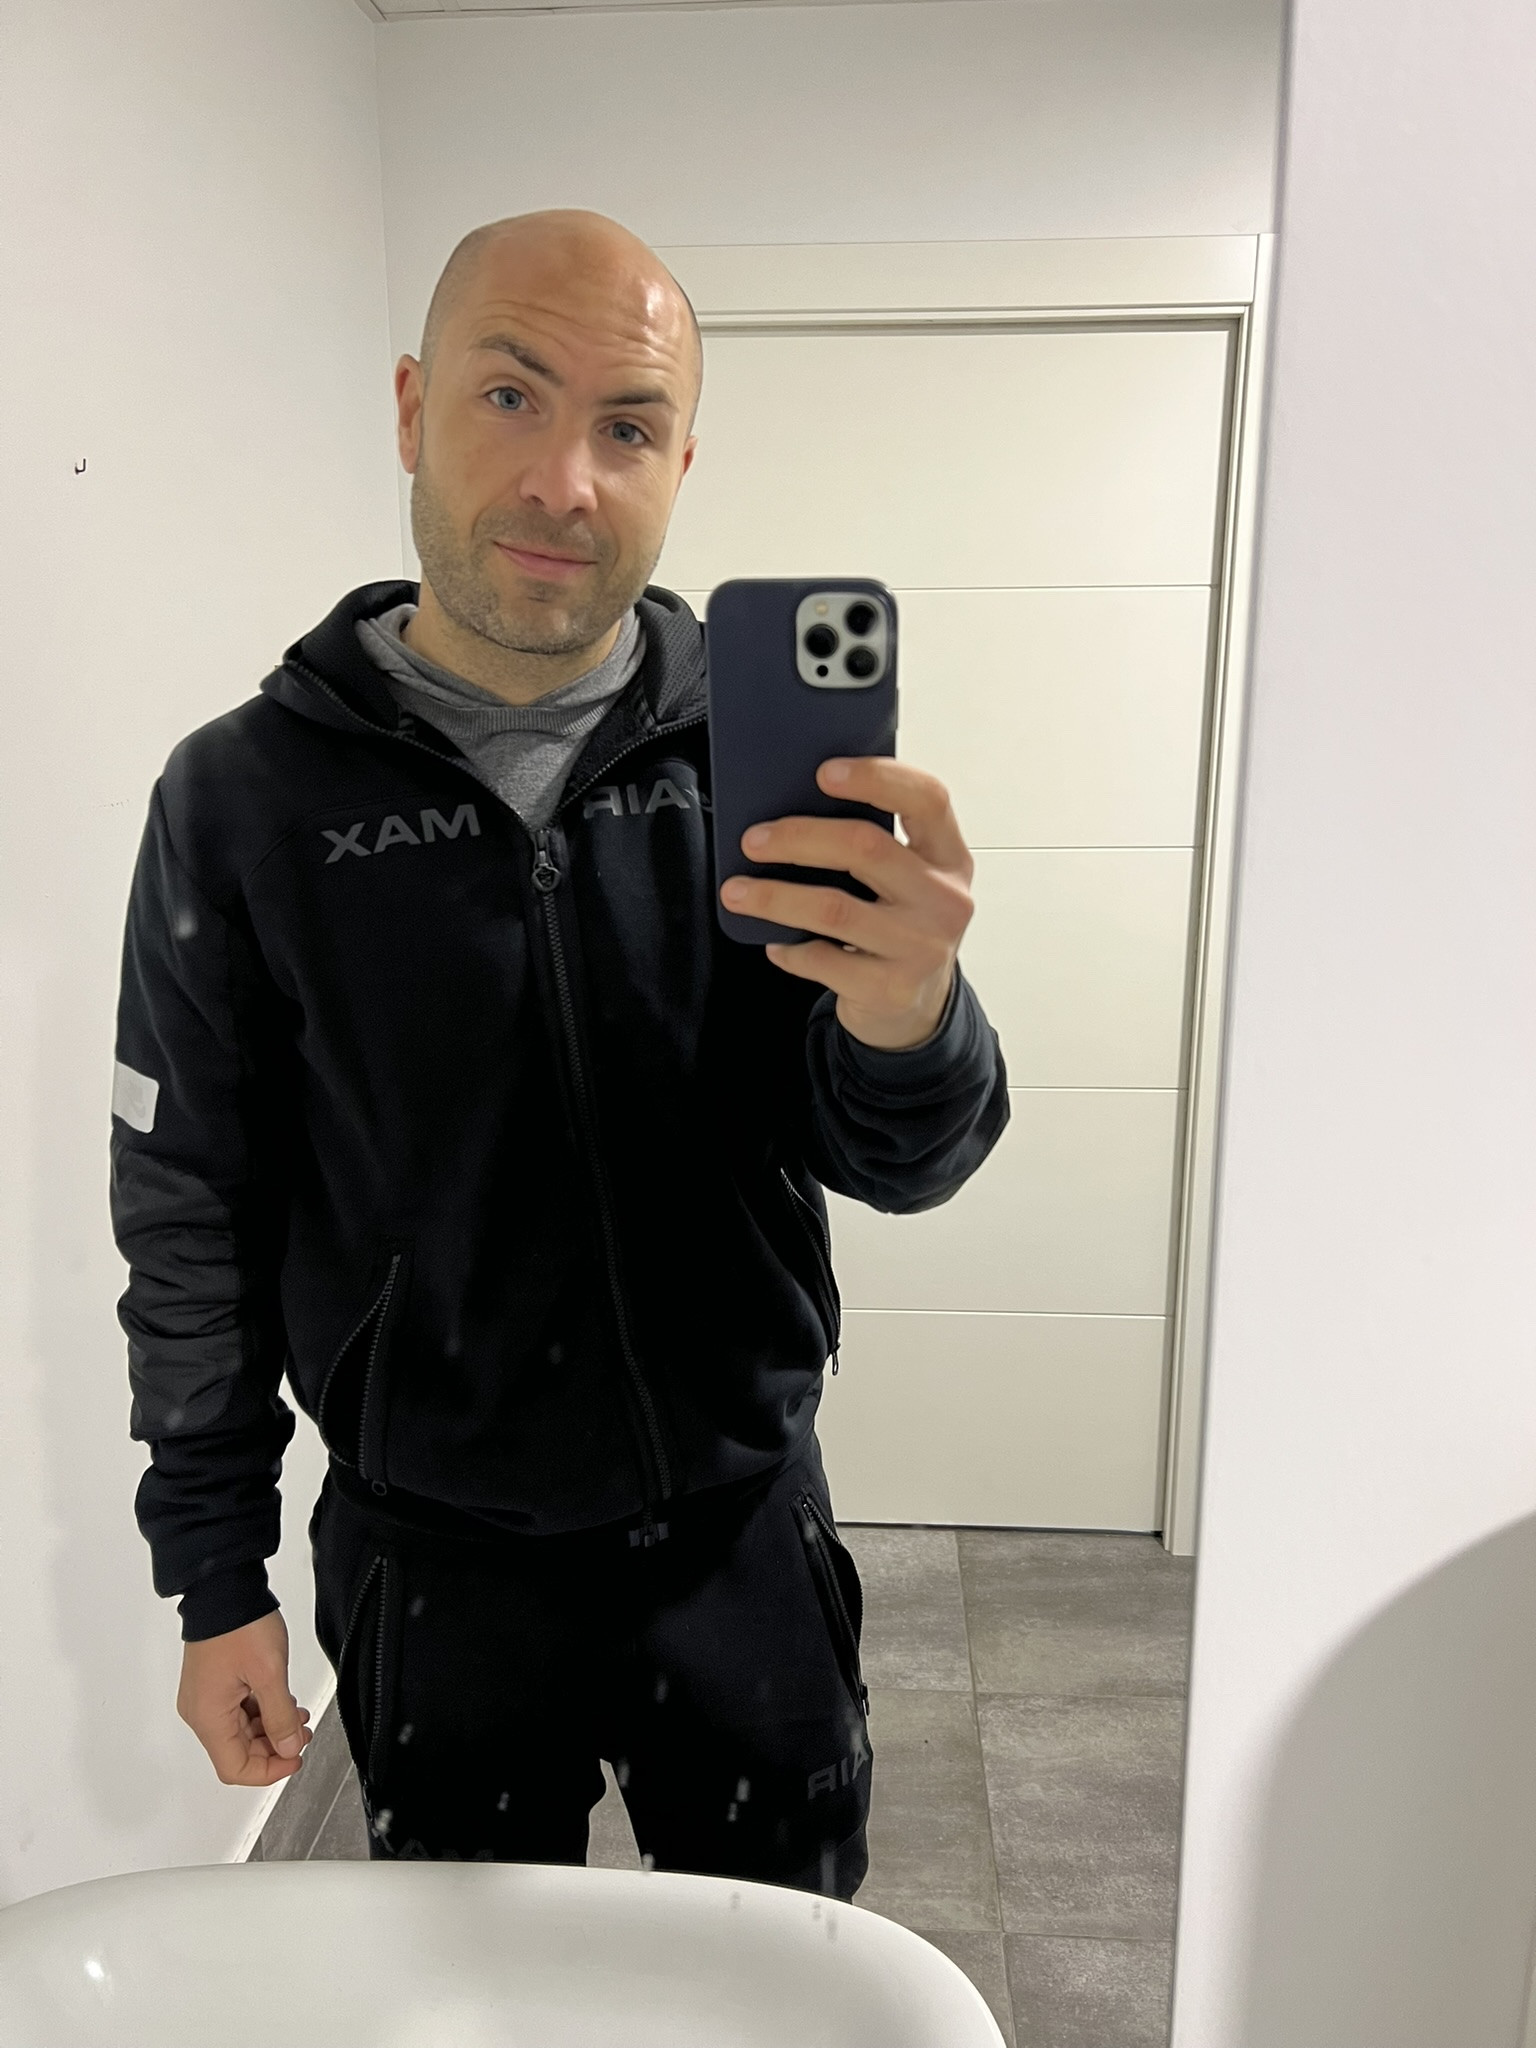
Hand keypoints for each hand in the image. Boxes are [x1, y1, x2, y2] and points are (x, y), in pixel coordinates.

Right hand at [177, 1609, 312, 1786]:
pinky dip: (261, 1711)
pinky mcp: (214, 1683)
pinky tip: (283, 1702)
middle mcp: (201, 1711)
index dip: (268, 1771)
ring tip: (297, 1716)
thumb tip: (288, 1748)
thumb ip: (281, 1717)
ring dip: (270, 1728)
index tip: (295, 1758)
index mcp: (208, 1716)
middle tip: (301, 1733)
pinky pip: (238, 1710)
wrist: (224, 1587)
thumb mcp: (270, 1674)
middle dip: (273, 1747)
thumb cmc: (240, 1625)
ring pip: (240, 1731)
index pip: (234, 1768)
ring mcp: (206, 1697)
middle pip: (237, 1751)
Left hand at [721, 757, 974, 1050]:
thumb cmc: (900, 928)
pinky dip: (790, 949)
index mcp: (949, 857)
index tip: (824, 773)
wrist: (915, 1010)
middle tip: (753, 841)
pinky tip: (775, 944)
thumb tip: (792, 807)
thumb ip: (877, 845)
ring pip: (834, 908)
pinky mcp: (891, 988)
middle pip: (865, 847)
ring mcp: (921, 947)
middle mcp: (944, 899)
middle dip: (797, 838)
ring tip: (737, 892)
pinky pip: (824, 959)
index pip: (928, 800)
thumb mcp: (910, 881)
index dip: (876, 779)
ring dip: (775, 897)